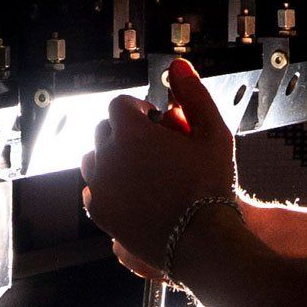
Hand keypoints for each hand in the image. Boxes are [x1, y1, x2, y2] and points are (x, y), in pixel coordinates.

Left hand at [80, 58, 236, 276]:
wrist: (202, 240)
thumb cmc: (211, 186)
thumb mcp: (213, 133)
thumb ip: (194, 94)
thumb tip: (178, 66)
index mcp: (131, 131)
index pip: (119, 105)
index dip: (138, 110)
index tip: (154, 122)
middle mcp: (107, 155)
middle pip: (104, 130)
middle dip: (124, 132)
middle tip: (151, 147)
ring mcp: (99, 185)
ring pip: (94, 159)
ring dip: (112, 158)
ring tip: (141, 171)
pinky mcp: (99, 211)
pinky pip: (93, 190)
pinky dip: (107, 187)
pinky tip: (132, 192)